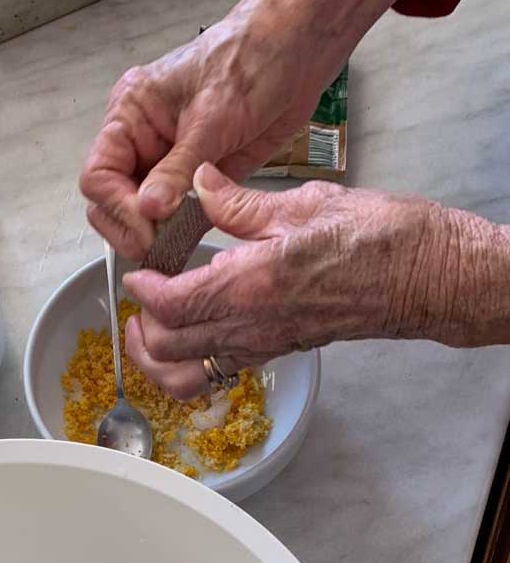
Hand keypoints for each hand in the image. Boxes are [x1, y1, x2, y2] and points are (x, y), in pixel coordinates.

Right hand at [78, 0, 429, 259]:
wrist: (299, 48)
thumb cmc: (253, 59)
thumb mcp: (211, 117)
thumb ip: (177, 168)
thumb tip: (147, 209)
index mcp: (131, 114)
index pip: (100, 174)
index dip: (117, 206)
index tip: (146, 226)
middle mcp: (143, 140)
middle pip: (111, 200)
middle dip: (128, 227)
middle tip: (154, 247)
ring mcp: (169, 161)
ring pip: (141, 213)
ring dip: (152, 235)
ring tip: (170, 252)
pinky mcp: (198, 177)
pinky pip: (176, 215)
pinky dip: (179, 234)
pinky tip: (187, 245)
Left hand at [121, 164, 445, 399]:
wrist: (427, 278)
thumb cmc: (379, 237)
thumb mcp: (303, 204)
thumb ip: (239, 203)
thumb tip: (199, 185)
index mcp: (251, 286)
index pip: (171, 305)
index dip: (142, 292)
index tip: (135, 273)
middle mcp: (251, 326)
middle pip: (169, 350)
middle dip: (141, 330)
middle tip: (137, 301)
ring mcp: (264, 346)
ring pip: (189, 377)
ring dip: (159, 362)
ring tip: (151, 332)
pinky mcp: (278, 352)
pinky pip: (220, 373)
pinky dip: (192, 366)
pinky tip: (192, 335)